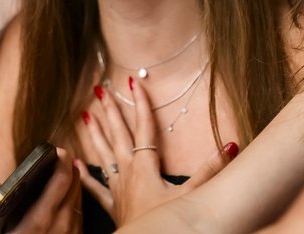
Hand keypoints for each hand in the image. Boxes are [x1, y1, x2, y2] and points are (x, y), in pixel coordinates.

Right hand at [0, 147, 81, 233]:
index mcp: (37, 224)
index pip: (60, 182)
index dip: (63, 161)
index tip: (60, 150)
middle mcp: (58, 230)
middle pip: (74, 190)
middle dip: (71, 170)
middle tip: (65, 157)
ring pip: (80, 206)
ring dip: (76, 187)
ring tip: (68, 174)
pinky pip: (79, 222)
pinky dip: (76, 206)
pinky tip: (69, 202)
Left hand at [75, 82, 236, 224]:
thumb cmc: (166, 222)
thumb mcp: (192, 195)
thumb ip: (210, 171)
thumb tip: (228, 146)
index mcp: (145, 166)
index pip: (144, 128)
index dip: (142, 105)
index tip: (135, 84)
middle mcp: (128, 172)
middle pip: (118, 135)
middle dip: (110, 112)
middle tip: (99, 90)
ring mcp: (118, 187)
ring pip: (103, 154)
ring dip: (95, 134)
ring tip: (85, 115)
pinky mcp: (113, 204)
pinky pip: (96, 187)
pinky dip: (86, 175)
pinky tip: (75, 164)